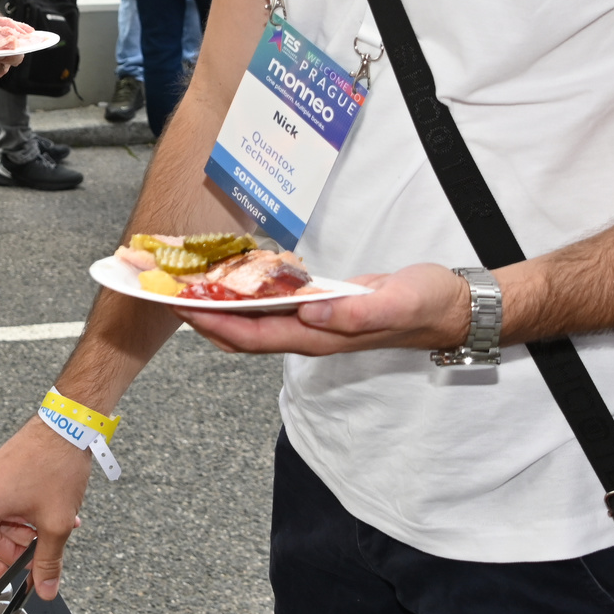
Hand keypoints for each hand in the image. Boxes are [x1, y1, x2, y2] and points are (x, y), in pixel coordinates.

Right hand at [0, 413, 92, 600]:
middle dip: (16, 546)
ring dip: (26, 529)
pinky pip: (5, 502)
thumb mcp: (56, 523)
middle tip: (42, 547)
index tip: (7, 573)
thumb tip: (46, 588)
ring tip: (55, 524)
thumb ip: (49, 561)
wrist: (68, 426)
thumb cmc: (57, 465)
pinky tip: (50, 510)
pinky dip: (25, 512)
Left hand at [178, 262, 469, 358]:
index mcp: (321, 336)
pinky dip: (244, 294)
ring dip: (217, 305)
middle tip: (164, 291)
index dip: (214, 322)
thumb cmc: (426, 305)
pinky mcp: (320, 306)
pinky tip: (230, 276)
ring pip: (253, 321)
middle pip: (242, 333)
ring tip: (184, 283)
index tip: (180, 304)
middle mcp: (310, 333)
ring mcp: (314, 322)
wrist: (449, 306)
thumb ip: (358, 313)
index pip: (254, 335)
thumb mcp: (398, 302)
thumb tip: (311, 311)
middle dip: (201, 315)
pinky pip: (271, 305)